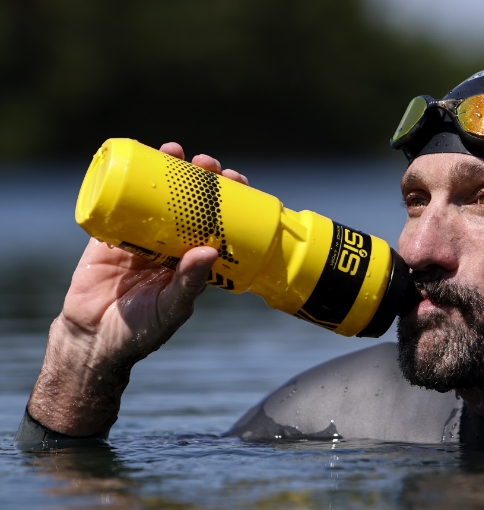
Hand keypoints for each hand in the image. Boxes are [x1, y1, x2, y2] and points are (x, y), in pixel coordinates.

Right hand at [27, 143, 248, 436]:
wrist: (91, 340)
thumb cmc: (141, 331)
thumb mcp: (171, 307)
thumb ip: (189, 283)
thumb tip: (212, 250)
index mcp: (193, 259)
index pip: (218, 222)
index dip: (228, 200)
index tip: (238, 181)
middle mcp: (171, 243)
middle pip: (190, 202)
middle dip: (200, 179)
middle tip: (208, 164)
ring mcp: (141, 236)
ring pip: (158, 196)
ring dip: (168, 171)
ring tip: (175, 151)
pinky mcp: (111, 234)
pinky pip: (119, 201)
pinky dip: (126, 180)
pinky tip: (137, 160)